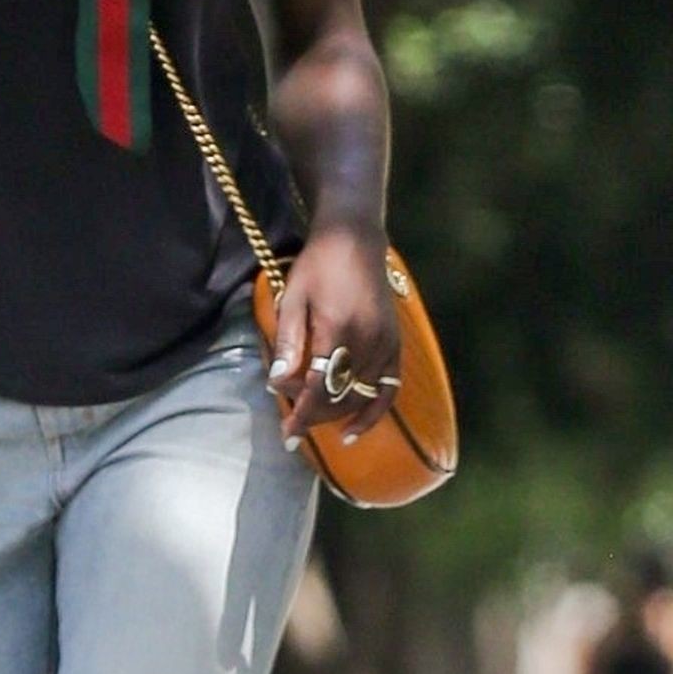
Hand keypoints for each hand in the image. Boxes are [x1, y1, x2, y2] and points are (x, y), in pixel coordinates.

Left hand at [265, 220, 400, 449]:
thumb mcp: (293, 297)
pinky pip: (389, 388)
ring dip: (336, 414)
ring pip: (362, 395)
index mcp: (338, 329)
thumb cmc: (317, 265)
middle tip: (291, 427)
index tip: (287, 433)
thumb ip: (288, 341)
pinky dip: (373, 411)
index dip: (302, 413)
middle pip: (341, 396)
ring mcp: (385, 344)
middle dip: (314, 416)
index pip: (319, 386)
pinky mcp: (395, 344)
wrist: (354, 240)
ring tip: (312, 422)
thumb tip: (277, 381)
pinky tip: (355, 429)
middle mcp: (367, 341)